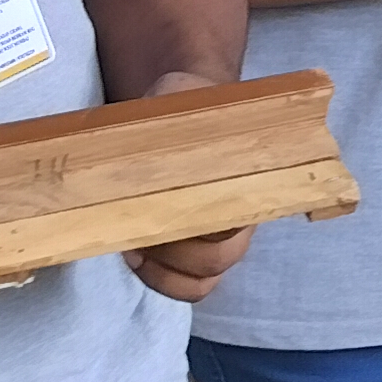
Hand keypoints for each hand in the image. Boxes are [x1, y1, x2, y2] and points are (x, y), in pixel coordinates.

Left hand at [126, 68, 254, 303]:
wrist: (190, 116)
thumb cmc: (186, 107)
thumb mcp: (180, 95)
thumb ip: (175, 101)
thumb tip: (156, 110)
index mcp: (249, 176)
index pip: (238, 216)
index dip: (205, 224)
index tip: (165, 208)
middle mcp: (242, 215)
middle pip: (221, 257)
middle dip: (175, 251)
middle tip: (139, 229)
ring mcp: (222, 240)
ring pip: (206, 278)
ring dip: (164, 271)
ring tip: (132, 247)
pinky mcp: (197, 254)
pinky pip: (191, 287)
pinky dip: (162, 281)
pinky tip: (135, 256)